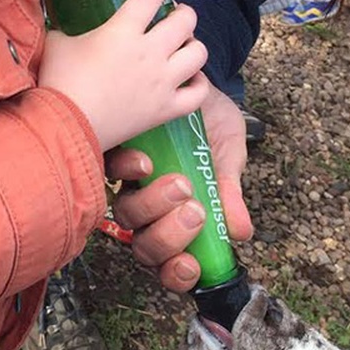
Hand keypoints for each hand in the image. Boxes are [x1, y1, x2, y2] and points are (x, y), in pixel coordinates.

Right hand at [39, 0, 209, 150]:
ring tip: (186, 46)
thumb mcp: (57, 44)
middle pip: (185, 21)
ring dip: (194, 45)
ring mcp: (162, 82)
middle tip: (175, 16)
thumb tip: (61, 28)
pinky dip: (200, 85)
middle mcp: (150, 53)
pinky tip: (192, 80)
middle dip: (183, 13)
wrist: (66, 126)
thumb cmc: (59, 83)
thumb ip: (65, 31)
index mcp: (123, 31)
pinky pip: (198, 95)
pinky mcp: (165, 110)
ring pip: (198, 54)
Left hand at [108, 84, 252, 292]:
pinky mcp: (109, 152)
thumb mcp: (226, 155)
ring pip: (127, 215)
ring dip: (153, 206)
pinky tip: (145, 162)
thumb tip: (241, 232)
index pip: (170, 262)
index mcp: (177, 217)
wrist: (191, 76)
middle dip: (169, 236)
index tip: (191, 265)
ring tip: (180, 184)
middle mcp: (148, 207)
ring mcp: (126, 183)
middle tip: (194, 212)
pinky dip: (127, 173)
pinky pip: (108, 174)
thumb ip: (228, 192)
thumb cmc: (210, 123)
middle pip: (144, 245)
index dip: (175, 273)